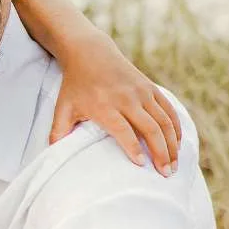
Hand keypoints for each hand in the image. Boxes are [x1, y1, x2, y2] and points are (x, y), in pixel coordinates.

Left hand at [49, 43, 180, 174]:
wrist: (90, 53)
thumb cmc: (75, 85)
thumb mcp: (62, 108)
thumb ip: (58, 131)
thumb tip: (51, 154)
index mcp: (105, 106)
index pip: (123, 130)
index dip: (133, 147)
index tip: (141, 165)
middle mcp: (127, 99)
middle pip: (150, 128)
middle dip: (161, 153)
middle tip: (166, 175)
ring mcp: (141, 92)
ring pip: (164, 121)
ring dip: (172, 144)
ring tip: (173, 165)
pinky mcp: (150, 88)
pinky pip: (168, 110)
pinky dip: (176, 128)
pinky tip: (177, 145)